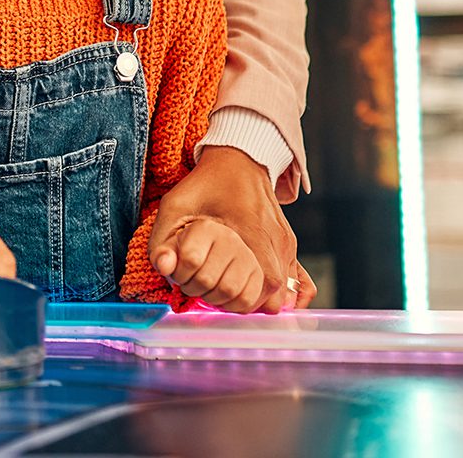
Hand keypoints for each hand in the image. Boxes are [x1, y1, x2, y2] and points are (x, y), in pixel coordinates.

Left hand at [148, 146, 309, 312]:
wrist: (239, 160)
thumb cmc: (207, 183)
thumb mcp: (176, 204)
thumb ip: (163, 238)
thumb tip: (163, 268)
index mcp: (252, 231)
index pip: (261, 285)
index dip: (239, 302)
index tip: (216, 297)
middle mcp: (276, 240)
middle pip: (274, 295)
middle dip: (246, 303)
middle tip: (221, 297)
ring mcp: (287, 243)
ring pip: (288, 291)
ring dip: (262, 299)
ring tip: (236, 294)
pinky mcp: (289, 243)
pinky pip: (299, 281)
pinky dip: (286, 294)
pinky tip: (263, 295)